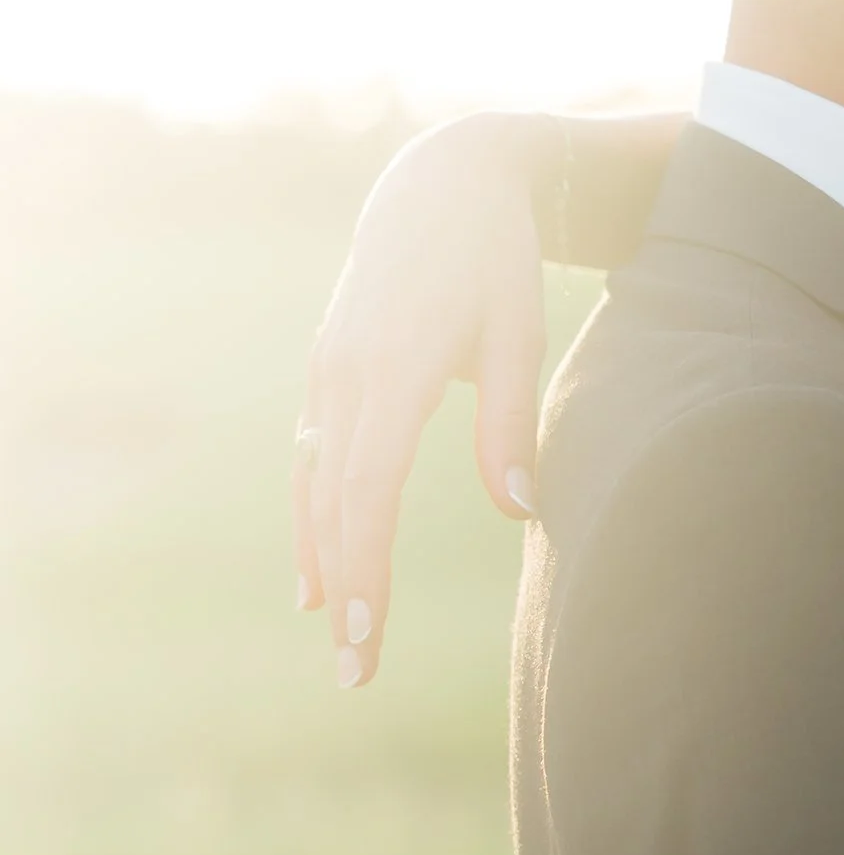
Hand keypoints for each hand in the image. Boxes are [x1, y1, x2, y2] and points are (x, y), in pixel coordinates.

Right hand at [295, 117, 547, 685]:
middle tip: (356, 674)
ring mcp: (327, 372)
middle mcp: (345, 376)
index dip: (365, 569)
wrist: (439, 180)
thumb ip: (510, 422)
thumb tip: (521, 510)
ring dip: (323, 565)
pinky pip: (312, 461)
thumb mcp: (518, 329)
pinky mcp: (327, 370)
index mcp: (392, 369)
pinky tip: (318, 574)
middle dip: (345, 593)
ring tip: (337, 637)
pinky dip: (314, 520)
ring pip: (314, 488)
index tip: (367, 636)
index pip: (370, 492)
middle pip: (335, 507)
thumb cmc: (494, 257)